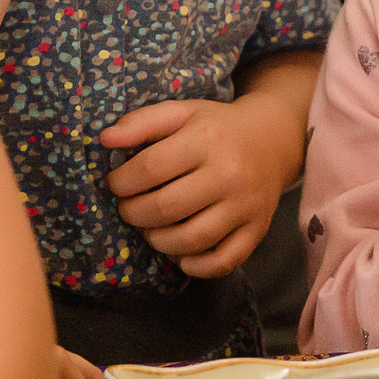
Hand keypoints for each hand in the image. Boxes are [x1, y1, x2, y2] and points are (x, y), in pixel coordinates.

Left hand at [101, 90, 299, 277]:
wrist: (272, 140)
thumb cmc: (216, 127)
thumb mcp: (181, 112)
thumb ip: (142, 122)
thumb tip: (105, 139)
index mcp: (207, 139)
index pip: (150, 169)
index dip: (121, 182)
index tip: (115, 184)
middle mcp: (229, 174)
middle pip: (167, 208)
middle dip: (134, 214)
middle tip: (128, 209)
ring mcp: (245, 206)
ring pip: (192, 239)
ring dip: (158, 241)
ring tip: (150, 229)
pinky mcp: (257, 230)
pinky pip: (223, 261)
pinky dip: (195, 266)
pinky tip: (179, 254)